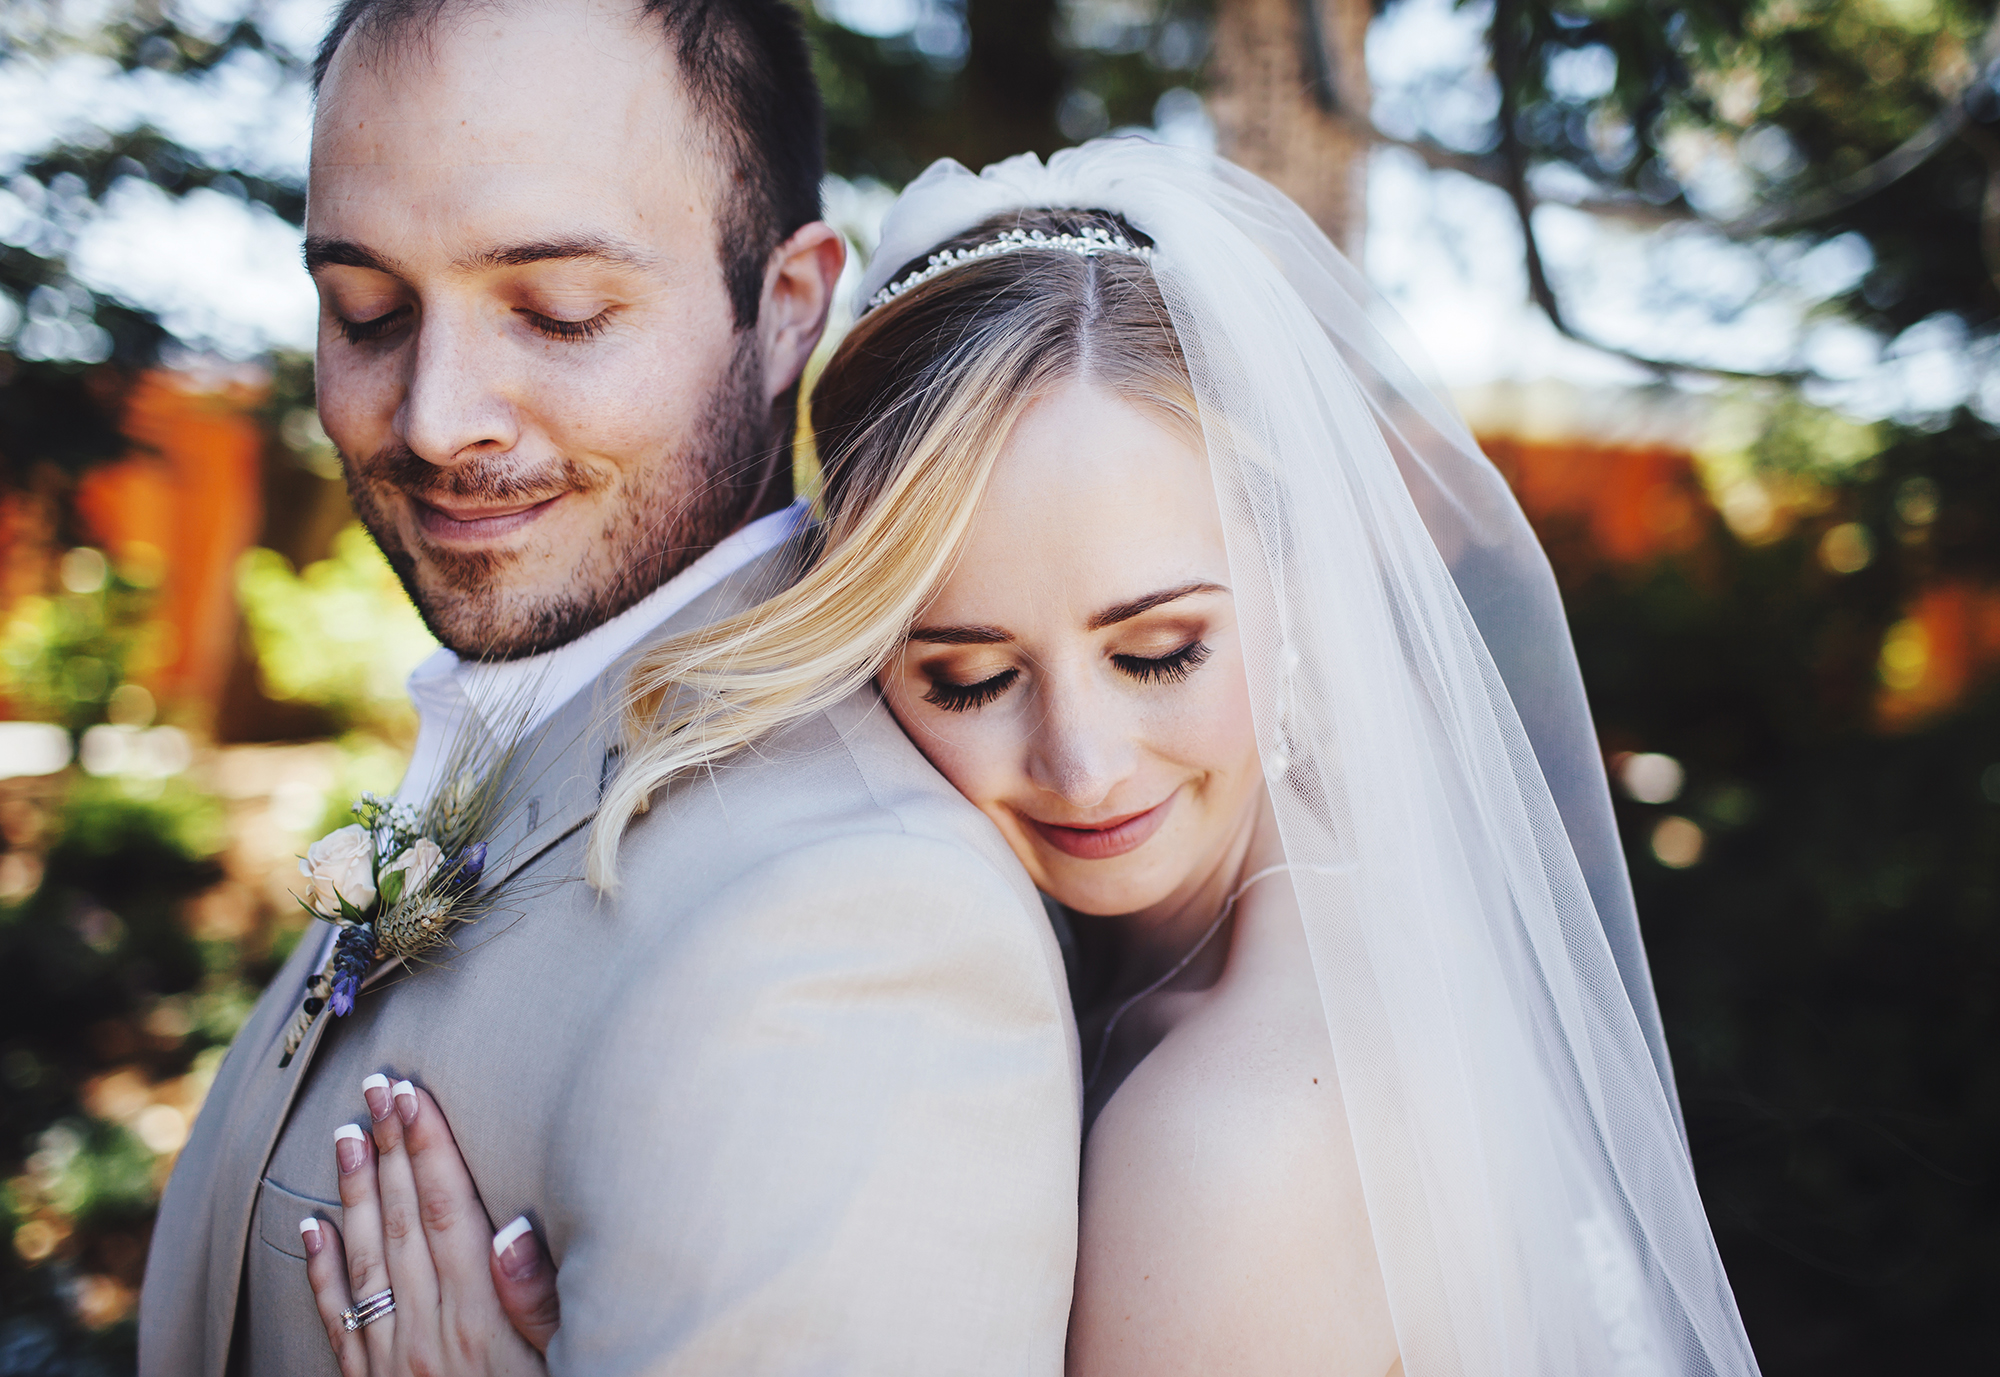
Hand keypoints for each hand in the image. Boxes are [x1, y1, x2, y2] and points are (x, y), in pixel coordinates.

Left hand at [300, 1073, 561, 1374]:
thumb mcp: (562, 1363)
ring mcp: (391, 1361)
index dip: (430, 1148)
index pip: (450, 1213)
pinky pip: (339, 1319)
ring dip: (354, 1191)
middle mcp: (427, 1333)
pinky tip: (313, 1226)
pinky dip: (320, 1269)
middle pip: (405, 1222)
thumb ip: (539, 1301)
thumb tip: (514, 1227)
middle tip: (375, 1085)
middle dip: (390, 1149)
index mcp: (480, 1321)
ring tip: (343, 1133)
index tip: (413, 1093)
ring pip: (365, 1259)